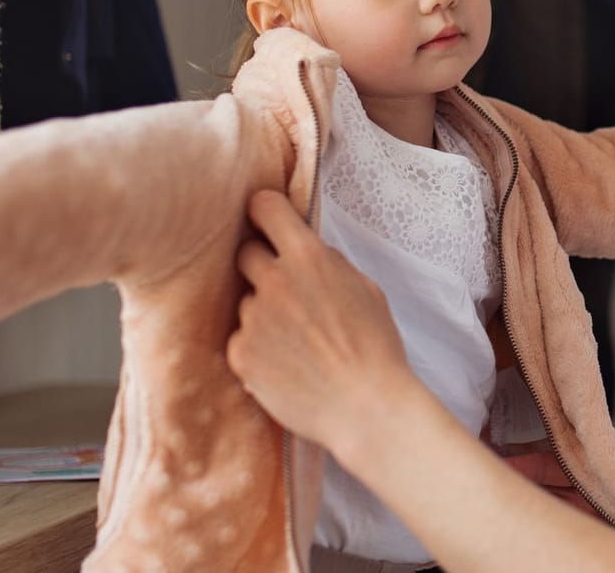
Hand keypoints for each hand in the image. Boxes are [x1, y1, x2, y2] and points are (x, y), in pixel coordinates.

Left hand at [226, 190, 422, 464]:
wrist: (366, 406)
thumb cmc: (375, 347)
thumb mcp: (364, 288)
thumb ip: (328, 262)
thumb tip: (304, 248)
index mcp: (309, 258)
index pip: (265, 207)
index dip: (263, 210)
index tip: (264, 217)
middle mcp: (274, 282)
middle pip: (245, 253)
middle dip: (261, 265)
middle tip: (284, 288)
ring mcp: (253, 319)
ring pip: (247, 302)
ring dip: (264, 313)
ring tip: (297, 342)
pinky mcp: (240, 354)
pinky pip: (241, 338)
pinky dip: (257, 348)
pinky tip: (286, 364)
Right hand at [507, 447, 614, 566]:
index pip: (569, 456)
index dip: (537, 456)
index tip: (506, 456)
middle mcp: (603, 488)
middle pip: (552, 483)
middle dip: (521, 481)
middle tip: (490, 484)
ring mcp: (603, 516)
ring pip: (557, 511)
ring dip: (531, 509)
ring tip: (500, 511)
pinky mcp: (608, 542)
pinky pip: (575, 539)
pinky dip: (554, 537)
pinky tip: (532, 540)